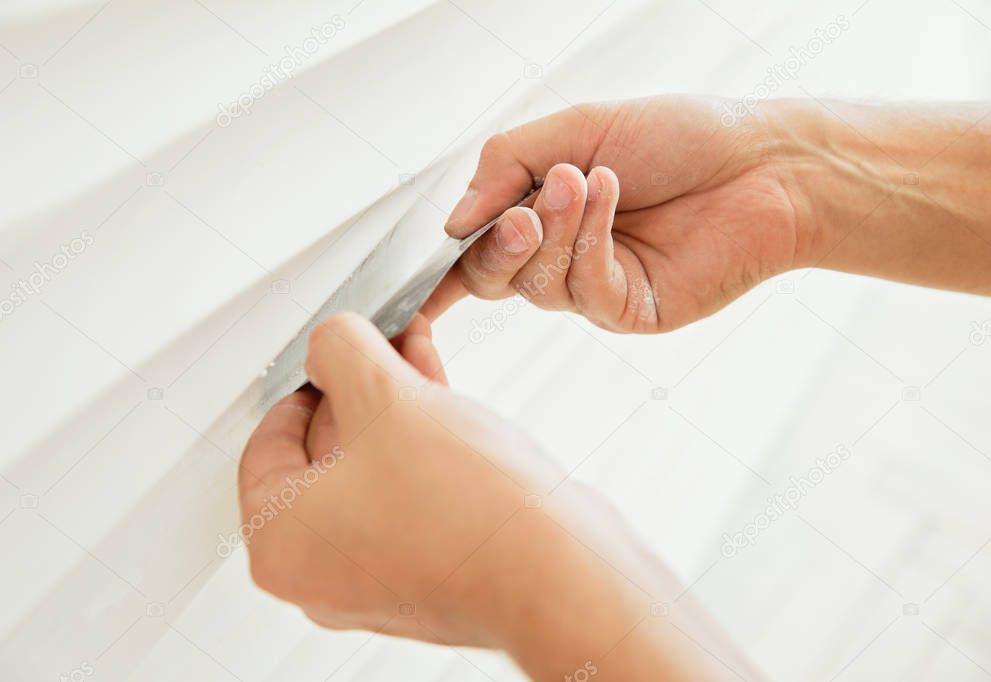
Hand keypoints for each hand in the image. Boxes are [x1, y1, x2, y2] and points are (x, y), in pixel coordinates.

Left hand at [239, 312, 754, 678]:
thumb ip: (340, 350)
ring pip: (372, 470)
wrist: (560, 574)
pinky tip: (446, 398)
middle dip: (361, 387)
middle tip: (385, 343)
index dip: (304, 380)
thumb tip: (330, 341)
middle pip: (323, 455)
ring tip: (421, 358)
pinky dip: (421, 447)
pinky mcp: (429, 572)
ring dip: (396, 407)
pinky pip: (408, 495)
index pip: (266, 443)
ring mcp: (377, 577)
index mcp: (282, 544)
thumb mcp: (386, 395)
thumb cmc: (470, 513)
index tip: (333, 354)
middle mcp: (321, 572)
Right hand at [423, 96, 802, 331]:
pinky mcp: (629, 311)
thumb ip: (505, 165)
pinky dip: (590, 240)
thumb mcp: (576, 128)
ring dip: (556, 228)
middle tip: (524, 208)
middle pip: (491, 277)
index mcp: (538, 214)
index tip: (408, 282)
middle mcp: (559, 258)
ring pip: (536, 284)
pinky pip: (585, 291)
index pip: (471, 251)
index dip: (435, 272)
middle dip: (498, 244)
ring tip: (585, 179)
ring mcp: (593, 290)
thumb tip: (455, 218)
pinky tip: (612, 197)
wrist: (760, 161)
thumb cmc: (678, 138)